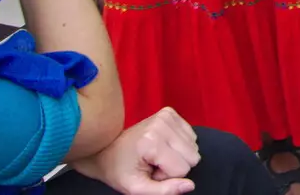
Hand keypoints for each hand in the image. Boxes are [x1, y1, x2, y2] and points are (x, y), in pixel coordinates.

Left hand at [71, 108, 200, 194]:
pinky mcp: (170, 112)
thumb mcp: (136, 188)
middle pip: (192, 156)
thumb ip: (163, 191)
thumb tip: (190, 185)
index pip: (183, 168)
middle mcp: (162, 123)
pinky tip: (160, 145)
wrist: (105, 148)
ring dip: (176, 155)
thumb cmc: (118, 170)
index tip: (148, 171)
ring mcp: (167, 115)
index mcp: (152, 141)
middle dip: (175, 165)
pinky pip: (191, 135)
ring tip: (155, 155)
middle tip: (152, 164)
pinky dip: (178, 144)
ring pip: (194, 146)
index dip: (167, 176)